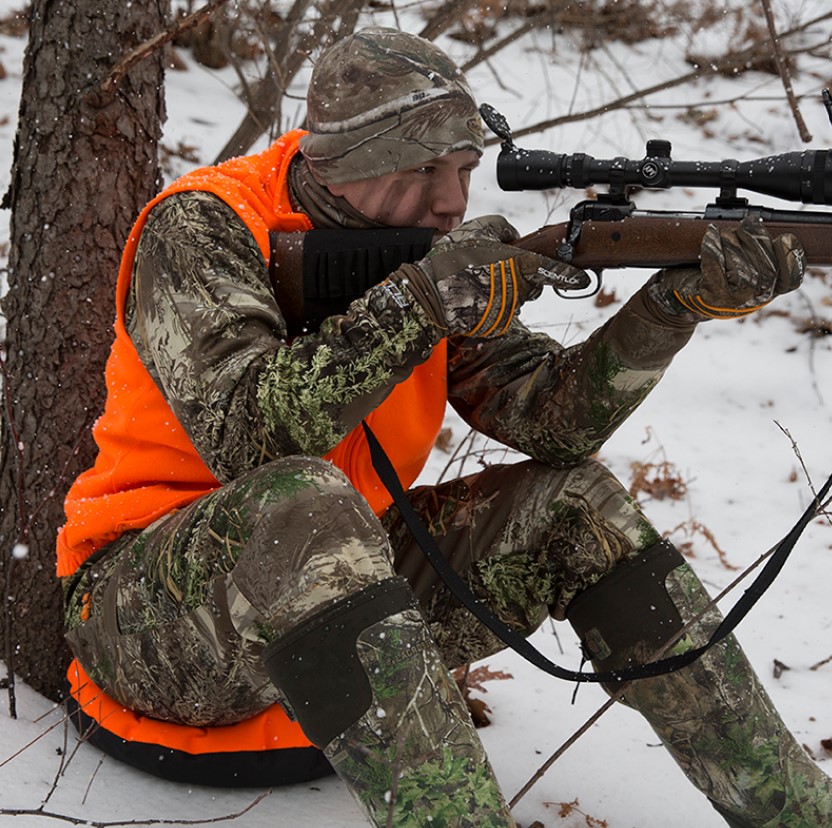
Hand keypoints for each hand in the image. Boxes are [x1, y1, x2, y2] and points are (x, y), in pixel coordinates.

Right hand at [393, 215, 589, 336]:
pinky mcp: (496, 326)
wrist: (429, 296)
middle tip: (494, 268)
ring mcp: (508, 311)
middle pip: (531, 284)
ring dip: (502, 290)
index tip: (582, 279)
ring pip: (515, 299)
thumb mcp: (478, 228)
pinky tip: (472, 297)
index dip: (570, 275)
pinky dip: (490, 305)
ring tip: (476, 281)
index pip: (554, 270)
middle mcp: (519, 291)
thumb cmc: (452, 261)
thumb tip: (514, 237)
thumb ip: (504, 229)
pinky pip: (500, 313)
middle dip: (519, 276)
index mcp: (519, 265)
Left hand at [652, 214, 804, 319]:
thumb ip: (755, 252)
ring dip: (735, 244)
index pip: (790, 279)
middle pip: (768, 271)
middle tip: (748, 224)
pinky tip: (710, 235)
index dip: (791, 257)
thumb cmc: (707, 277)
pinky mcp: (710, 297)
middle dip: (758, 242)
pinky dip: (713, 248)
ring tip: (726, 233)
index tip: (784, 236)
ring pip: (744, 271)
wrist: (673, 298)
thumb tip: (764, 225)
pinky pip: (716, 269)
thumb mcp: (737, 266)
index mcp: (765, 291)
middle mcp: (752, 300)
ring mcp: (731, 302)